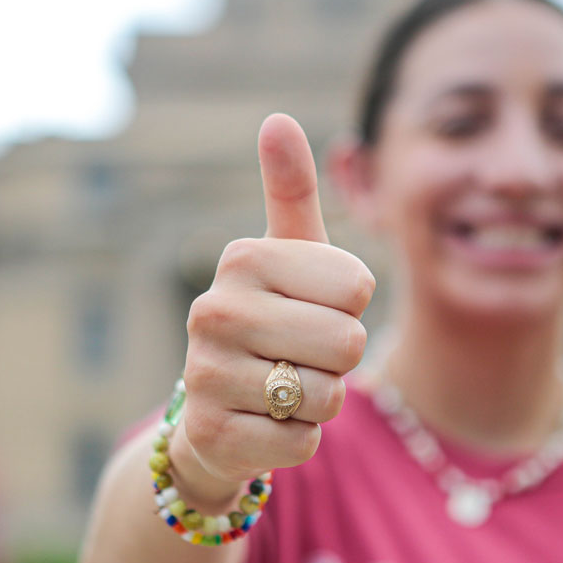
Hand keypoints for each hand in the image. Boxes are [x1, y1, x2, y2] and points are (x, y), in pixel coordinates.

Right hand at [178, 113, 375, 485]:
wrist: (214, 412)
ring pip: (327, 396)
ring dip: (320, 402)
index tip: (312, 309)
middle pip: (346, 342)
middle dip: (340, 360)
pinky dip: (298, 439)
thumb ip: (291, 192)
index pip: (357, 287)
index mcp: (242, 259)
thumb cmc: (271, 322)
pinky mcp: (212, 434)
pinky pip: (303, 442)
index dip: (351, 307)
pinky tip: (265, 424)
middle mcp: (213, 310)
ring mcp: (205, 374)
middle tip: (299, 357)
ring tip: (281, 390)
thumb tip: (277, 119)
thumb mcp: (288, 257)